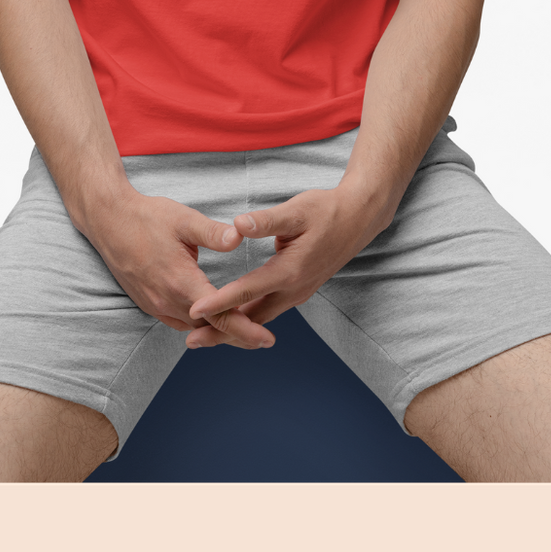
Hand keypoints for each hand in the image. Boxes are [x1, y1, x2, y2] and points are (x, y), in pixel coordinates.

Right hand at [79, 190, 277, 349]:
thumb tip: (239, 238)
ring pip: (193, 327)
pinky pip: (177, 321)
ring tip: (242, 331)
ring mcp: (155, 304)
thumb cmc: (146, 217)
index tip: (267, 339)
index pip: (220, 316)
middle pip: (209, 327)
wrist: (108, 221)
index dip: (246, 330)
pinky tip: (209, 319)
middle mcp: (167, 300)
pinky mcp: (148, 302)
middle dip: (238, 334)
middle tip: (264, 339)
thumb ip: (213, 233)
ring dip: (216, 330)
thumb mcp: (183, 220)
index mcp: (181, 281)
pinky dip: (197, 324)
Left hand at [183, 187, 392, 349]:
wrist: (358, 219)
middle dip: (222, 330)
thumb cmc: (326, 211)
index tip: (195, 310)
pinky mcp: (299, 290)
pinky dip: (249, 321)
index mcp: (290, 270)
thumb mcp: (296, 210)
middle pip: (252, 318)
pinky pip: (269, 312)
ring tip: (206, 337)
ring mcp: (298, 293)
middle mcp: (294, 289)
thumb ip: (266, 221)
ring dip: (234, 330)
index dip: (219, 302)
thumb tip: (237, 224)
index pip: (247, 291)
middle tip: (192, 341)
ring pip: (261, 319)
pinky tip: (235, 322)